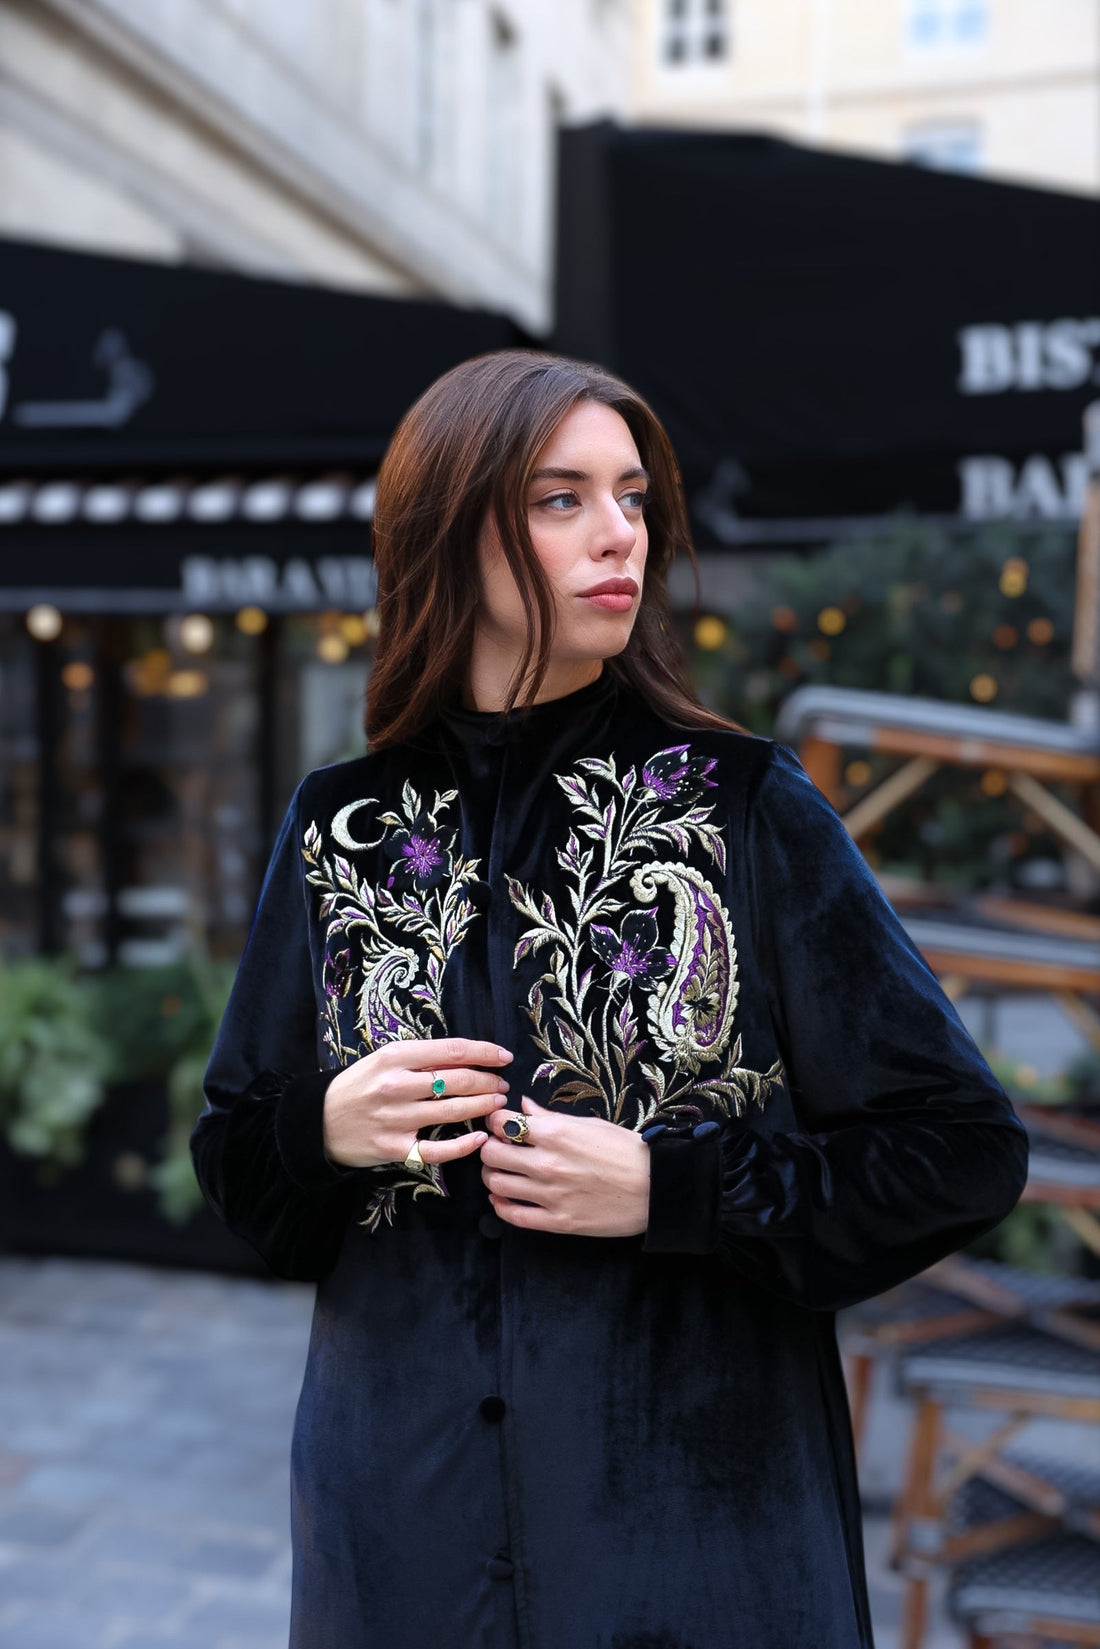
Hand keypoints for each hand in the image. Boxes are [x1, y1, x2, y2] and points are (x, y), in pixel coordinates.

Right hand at [322, 1038, 512, 1168]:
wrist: (319, 1121)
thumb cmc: (358, 1087)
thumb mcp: (383, 1060)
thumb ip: (420, 1058)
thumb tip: (465, 1056)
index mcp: (395, 1057)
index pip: (452, 1050)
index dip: (484, 1053)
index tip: (503, 1056)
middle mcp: (396, 1085)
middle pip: (457, 1080)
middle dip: (488, 1081)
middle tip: (502, 1084)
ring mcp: (396, 1118)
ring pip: (453, 1110)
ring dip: (483, 1106)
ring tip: (497, 1103)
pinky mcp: (395, 1148)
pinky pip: (438, 1149)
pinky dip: (463, 1145)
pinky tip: (480, 1138)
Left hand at [480, 1095, 650, 1237]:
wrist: (657, 1187)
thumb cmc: (626, 1151)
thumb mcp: (590, 1124)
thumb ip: (550, 1117)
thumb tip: (524, 1106)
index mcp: (555, 1134)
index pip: (501, 1124)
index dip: (494, 1123)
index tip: (498, 1125)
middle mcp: (547, 1163)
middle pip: (491, 1155)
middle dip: (489, 1149)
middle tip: (497, 1149)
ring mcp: (550, 1195)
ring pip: (496, 1185)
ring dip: (492, 1177)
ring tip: (500, 1173)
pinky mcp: (558, 1222)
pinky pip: (514, 1216)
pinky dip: (501, 1207)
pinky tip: (503, 1199)